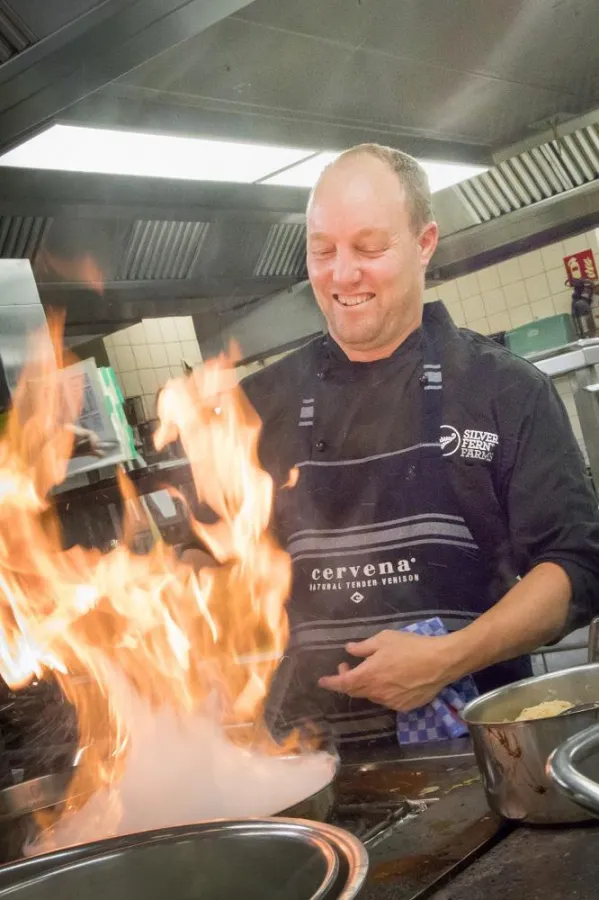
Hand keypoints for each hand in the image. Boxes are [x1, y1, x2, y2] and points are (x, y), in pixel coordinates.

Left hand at [318, 629, 457, 711]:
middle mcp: (376, 692)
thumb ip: (364, 647)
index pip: (342, 683)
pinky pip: (386, 700)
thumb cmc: (411, 647)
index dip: (331, 682)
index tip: (322, 681)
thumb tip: (349, 650)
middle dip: (346, 680)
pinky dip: (381, 691)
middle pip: (354, 691)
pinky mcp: (404, 707)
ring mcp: (391, 702)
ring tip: (371, 671)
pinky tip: (390, 680)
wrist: (440, 662)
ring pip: (371, 696)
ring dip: (364, 685)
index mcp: (368, 675)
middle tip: (347, 667)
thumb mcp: (384, 639)